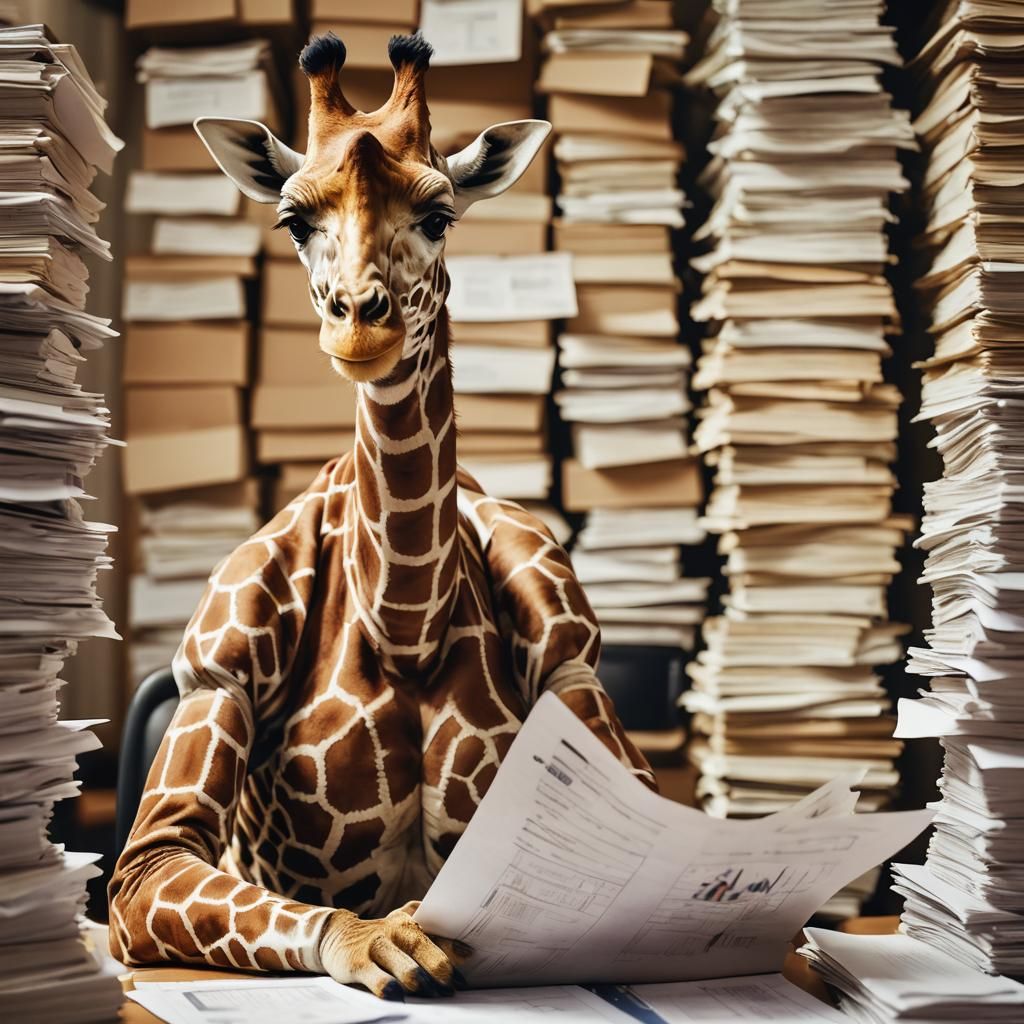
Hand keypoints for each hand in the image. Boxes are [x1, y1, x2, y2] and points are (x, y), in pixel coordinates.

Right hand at [318, 901, 470, 999]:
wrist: (338, 935)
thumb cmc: (383, 938)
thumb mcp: (405, 931)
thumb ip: (431, 937)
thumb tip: (467, 953)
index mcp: (410, 920)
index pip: (437, 931)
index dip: (455, 945)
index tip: (471, 957)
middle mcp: (394, 928)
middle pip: (420, 943)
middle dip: (438, 963)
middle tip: (451, 982)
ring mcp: (375, 944)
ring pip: (398, 959)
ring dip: (414, 975)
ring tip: (429, 990)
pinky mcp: (357, 962)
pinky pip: (372, 974)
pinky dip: (384, 984)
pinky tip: (394, 994)